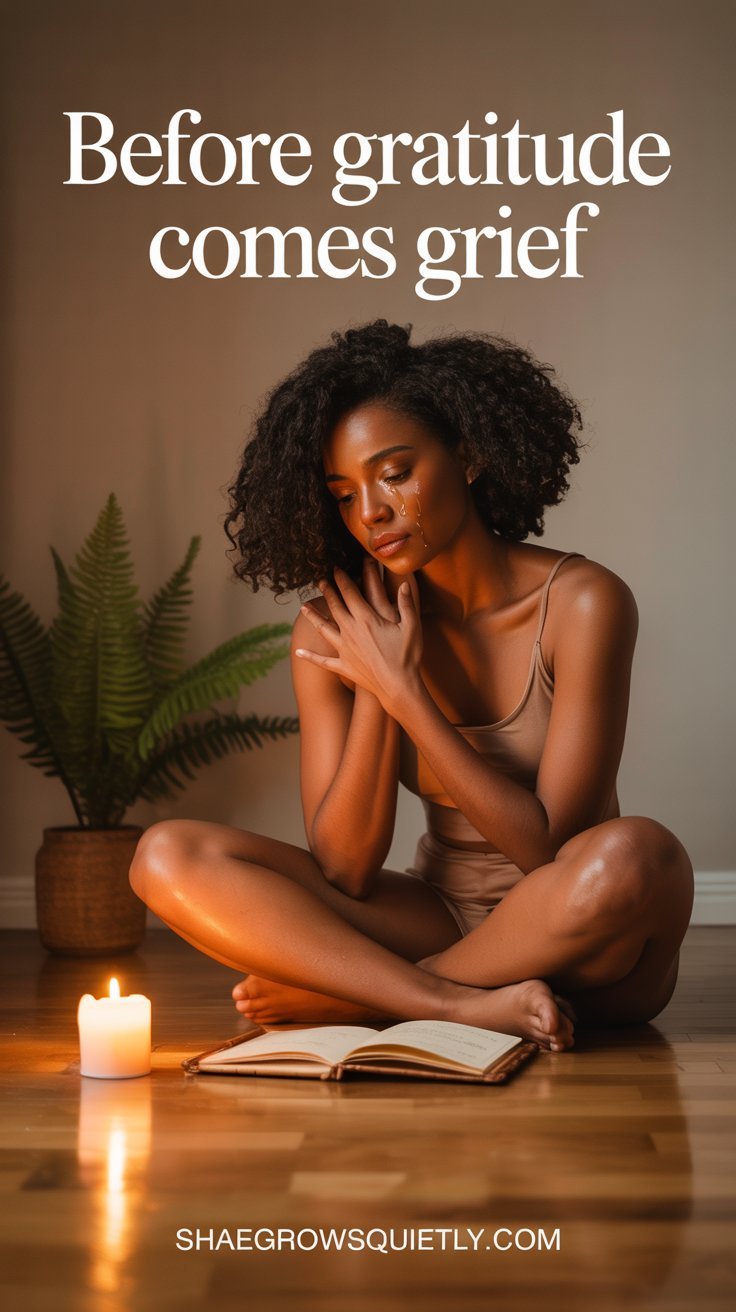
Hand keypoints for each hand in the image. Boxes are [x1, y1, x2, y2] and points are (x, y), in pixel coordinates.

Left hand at [296, 562, 422, 711]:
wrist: (399, 687)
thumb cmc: (407, 657)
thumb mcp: (412, 627)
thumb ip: (406, 604)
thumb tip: (404, 584)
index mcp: (366, 619)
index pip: (350, 592)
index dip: (342, 578)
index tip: (336, 568)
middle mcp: (351, 631)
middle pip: (334, 606)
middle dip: (327, 591)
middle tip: (320, 580)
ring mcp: (344, 649)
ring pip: (323, 629)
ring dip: (313, 617)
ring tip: (303, 607)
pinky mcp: (343, 666)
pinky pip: (323, 661)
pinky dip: (309, 656)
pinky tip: (298, 652)